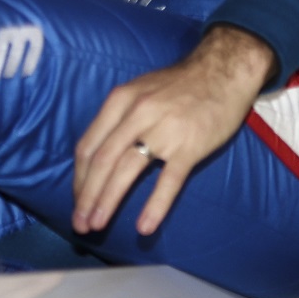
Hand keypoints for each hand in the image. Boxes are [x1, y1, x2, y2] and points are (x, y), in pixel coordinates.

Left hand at [71, 24, 275, 236]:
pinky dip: (155, 206)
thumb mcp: (138, 91)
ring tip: (97, 225)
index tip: (76, 200)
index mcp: (119, 101)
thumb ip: (117, 119)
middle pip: (101, 161)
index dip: (78, 178)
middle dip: (86, 196)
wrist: (223, 70)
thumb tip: (97, 156)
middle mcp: (136, 114)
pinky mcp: (189, 146)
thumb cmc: (178, 85)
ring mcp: (163, 130)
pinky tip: (144, 227)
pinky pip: (168, 181)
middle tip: (79, 224)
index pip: (88, 146)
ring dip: (107, 201)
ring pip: (126, 170)